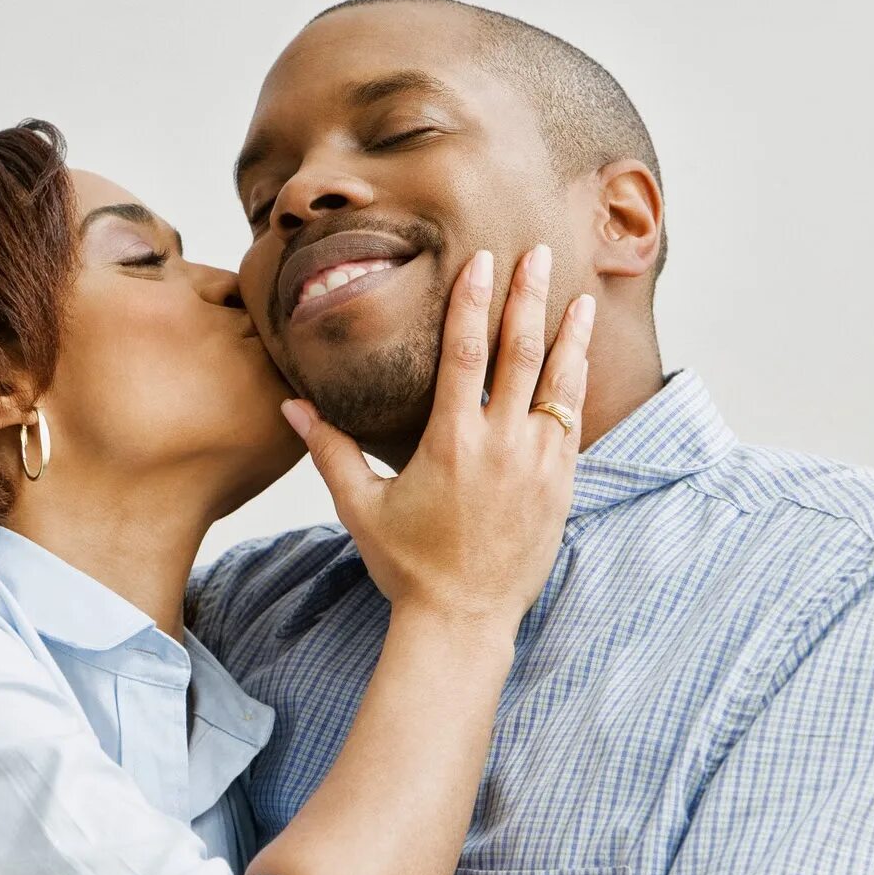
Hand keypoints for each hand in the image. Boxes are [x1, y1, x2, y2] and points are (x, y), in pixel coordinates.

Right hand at [280, 245, 593, 632]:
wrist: (463, 621)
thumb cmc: (407, 565)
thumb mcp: (361, 507)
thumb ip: (329, 450)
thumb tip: (290, 406)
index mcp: (451, 440)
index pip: (466, 351)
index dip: (474, 300)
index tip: (484, 260)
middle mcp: (501, 444)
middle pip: (521, 353)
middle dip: (528, 298)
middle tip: (537, 253)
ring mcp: (538, 465)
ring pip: (561, 384)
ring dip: (570, 335)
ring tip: (580, 296)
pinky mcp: (561, 487)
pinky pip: (575, 423)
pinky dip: (579, 386)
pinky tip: (583, 362)